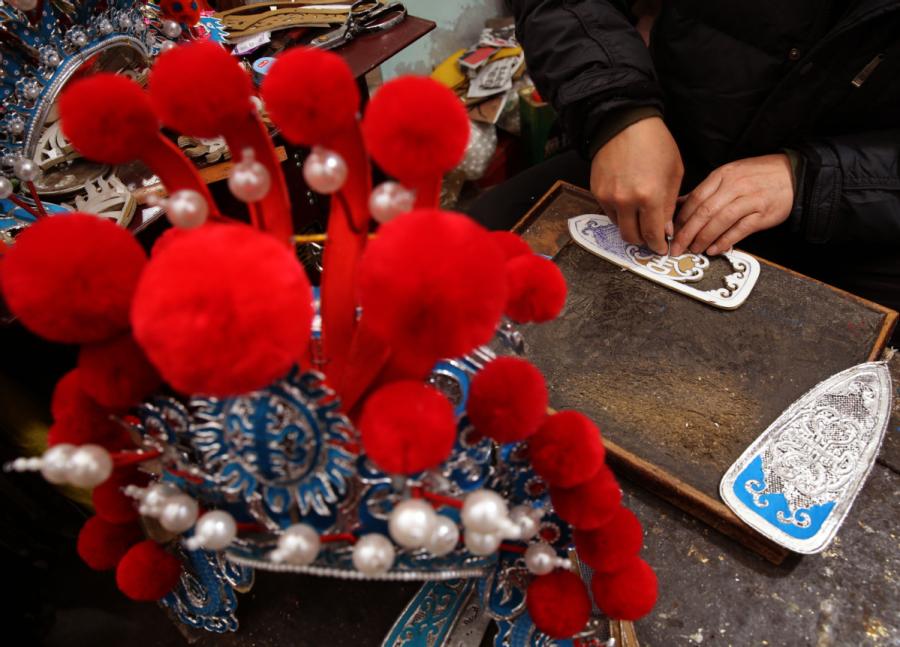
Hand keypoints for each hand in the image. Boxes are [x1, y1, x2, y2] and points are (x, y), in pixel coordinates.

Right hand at [590, 116, 682, 254]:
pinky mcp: (596, 192)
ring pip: (618, 227)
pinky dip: (619, 213)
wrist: (624, 123)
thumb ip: (670, 205)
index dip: (658, 246)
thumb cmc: (655, 144)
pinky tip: (628, 200)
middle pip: (631, 237)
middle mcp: (626, 201)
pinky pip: (608, 212)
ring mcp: (608, 197)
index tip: (662, 249)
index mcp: (649, 197)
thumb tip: (665, 229)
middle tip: (651, 237)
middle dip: (643, 241)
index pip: (652, 235)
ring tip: (640, 216)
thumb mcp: (673, 173)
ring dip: (630, 227)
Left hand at [670, 154, 794, 256]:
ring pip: (720, 221)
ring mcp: (749, 199)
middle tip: (677, 247)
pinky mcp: (762, 214)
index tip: (671, 232)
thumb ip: (706, 190)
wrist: (794, 174)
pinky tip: (715, 249)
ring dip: (703, 238)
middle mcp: (734, 186)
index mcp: (722, 175)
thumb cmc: (758, 176)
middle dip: (687, 232)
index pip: (695, 198)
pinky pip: (739, 230)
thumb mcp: (730, 175)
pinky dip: (725, 241)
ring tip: (694, 249)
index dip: (681, 218)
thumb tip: (681, 204)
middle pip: (704, 211)